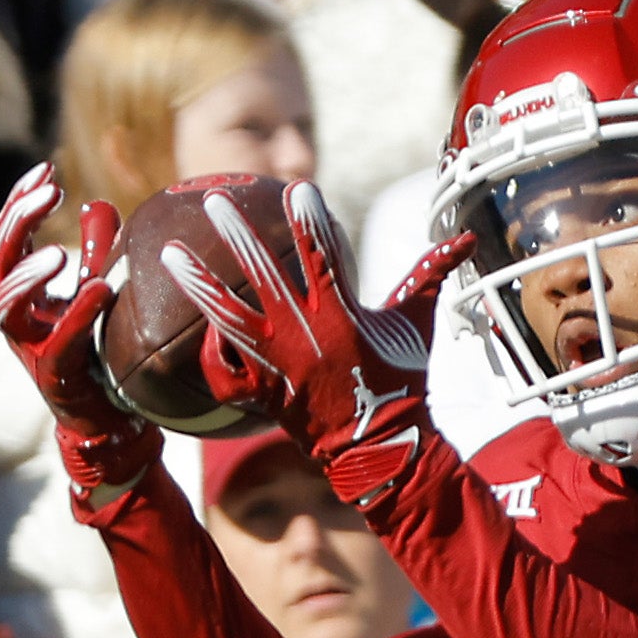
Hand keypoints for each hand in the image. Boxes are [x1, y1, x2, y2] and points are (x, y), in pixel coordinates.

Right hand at [0, 166, 161, 511]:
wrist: (108, 418)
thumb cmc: (97, 351)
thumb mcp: (96, 290)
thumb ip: (96, 250)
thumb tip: (100, 203)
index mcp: (25, 292)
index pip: (9, 236)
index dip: (20, 201)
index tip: (46, 167)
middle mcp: (18, 317)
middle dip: (19, 222)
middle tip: (49, 191)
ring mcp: (30, 348)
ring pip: (4, 307)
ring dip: (28, 275)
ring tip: (59, 253)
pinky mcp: (54, 377)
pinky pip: (58, 344)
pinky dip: (77, 316)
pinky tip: (99, 288)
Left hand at [164, 180, 443, 509]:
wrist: (382, 450)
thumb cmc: (401, 382)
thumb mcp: (416, 325)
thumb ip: (430, 275)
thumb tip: (466, 239)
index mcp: (341, 316)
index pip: (323, 257)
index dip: (311, 221)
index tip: (298, 188)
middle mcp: (303, 336)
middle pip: (263, 276)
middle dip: (237, 234)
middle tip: (214, 198)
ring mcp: (276, 365)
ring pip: (228, 317)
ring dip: (198, 284)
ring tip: (171, 254)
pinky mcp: (261, 393)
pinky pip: (226, 371)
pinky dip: (215, 353)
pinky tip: (206, 331)